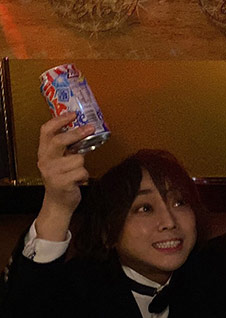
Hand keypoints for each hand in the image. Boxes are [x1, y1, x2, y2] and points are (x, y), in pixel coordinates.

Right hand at [35, 113, 93, 240]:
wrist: (58, 203)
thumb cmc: (63, 179)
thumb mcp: (61, 161)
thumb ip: (68, 148)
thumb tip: (85, 130)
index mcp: (44, 152)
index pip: (46, 131)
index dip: (59, 121)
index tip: (73, 114)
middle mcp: (45, 160)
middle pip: (59, 141)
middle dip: (76, 133)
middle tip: (90, 127)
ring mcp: (52, 172)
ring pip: (77, 159)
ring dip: (83, 165)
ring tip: (77, 172)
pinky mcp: (61, 182)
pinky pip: (82, 172)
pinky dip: (85, 176)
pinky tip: (78, 181)